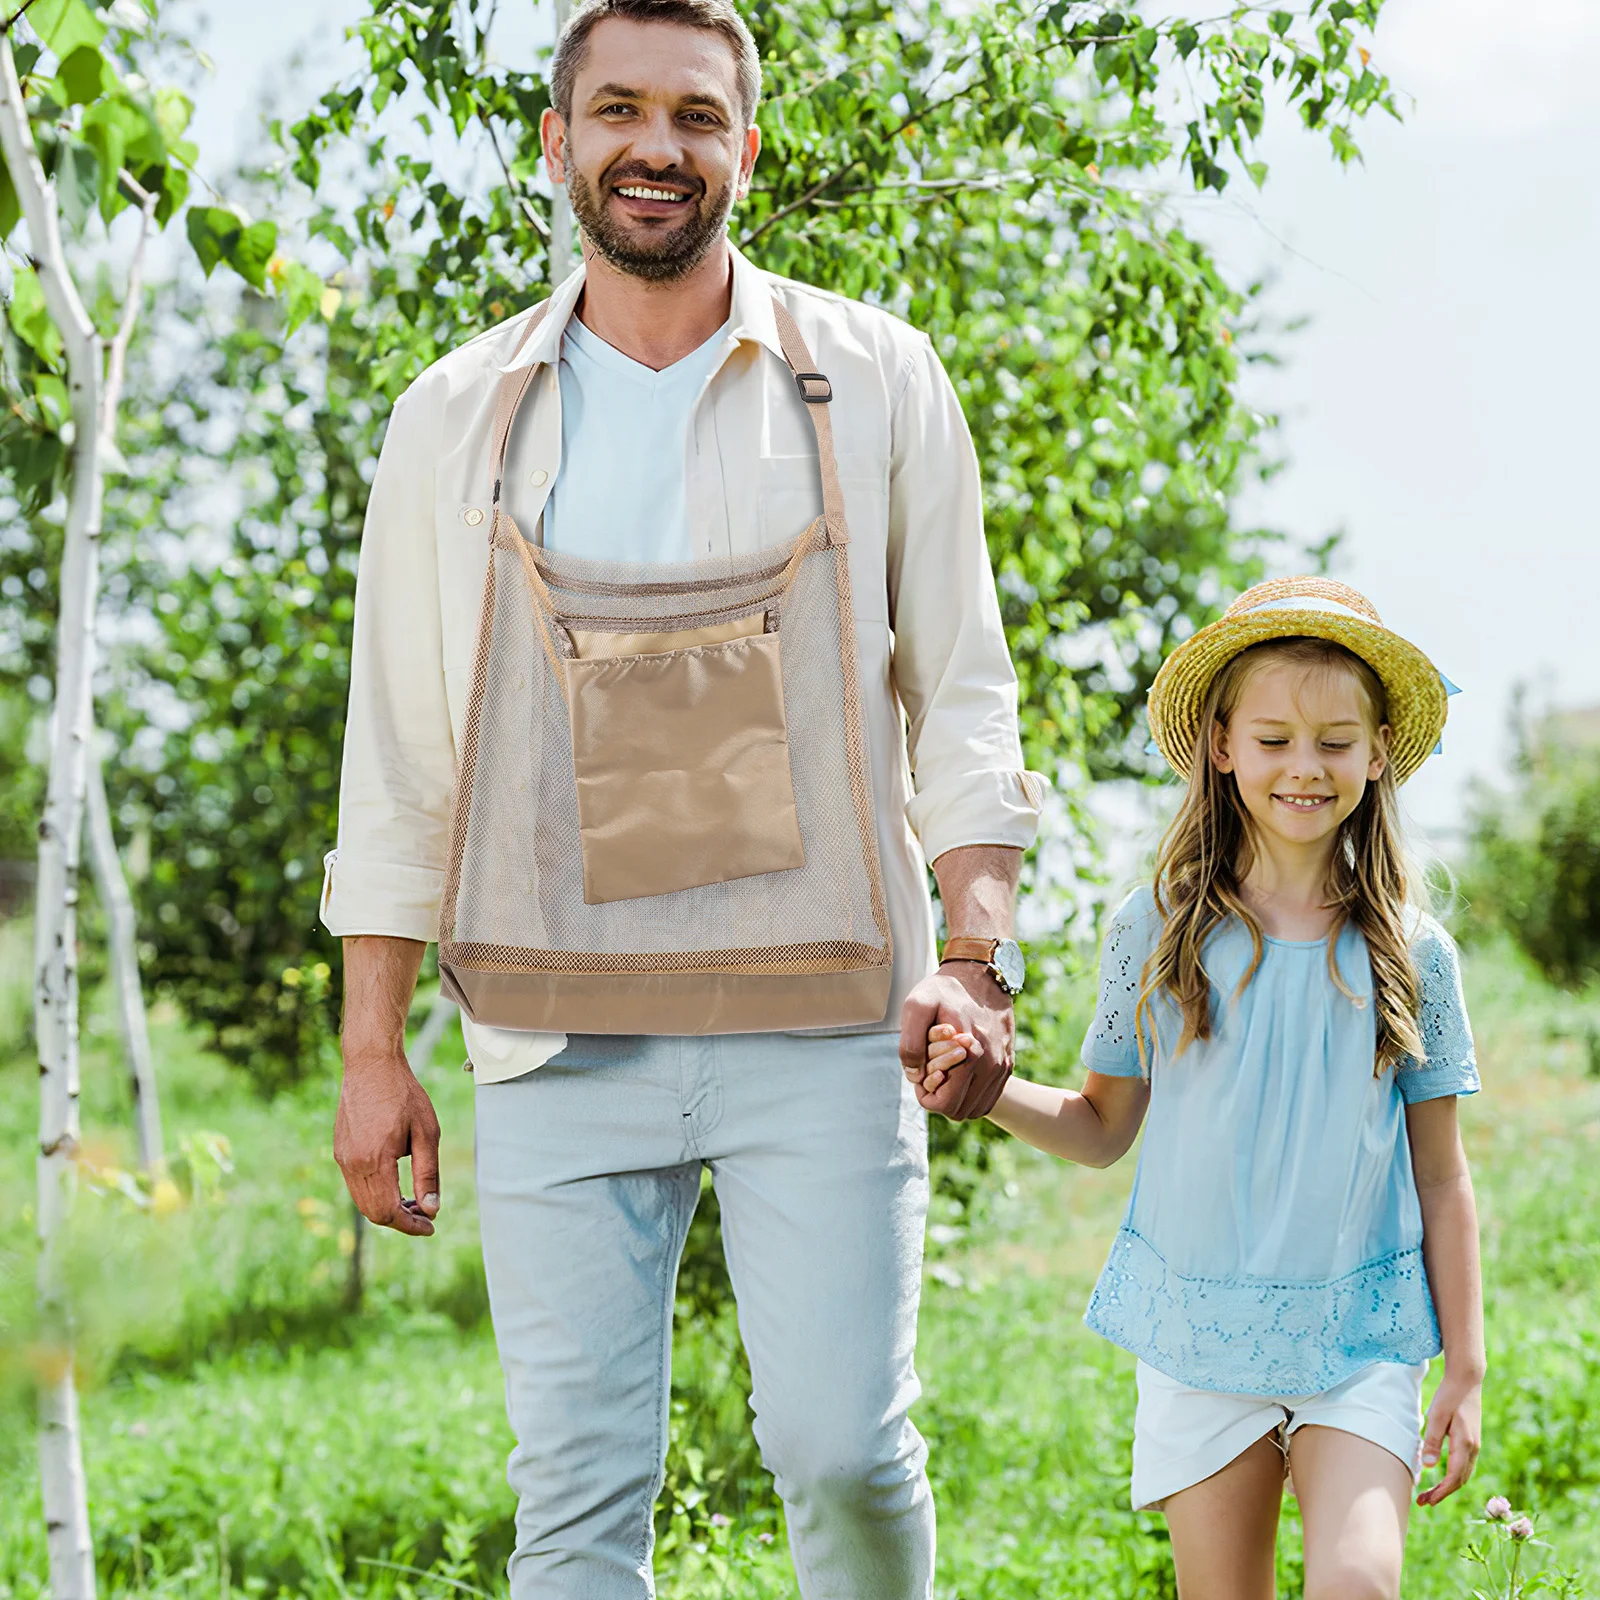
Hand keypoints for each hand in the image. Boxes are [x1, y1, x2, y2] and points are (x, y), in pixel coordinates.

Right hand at [334, 1050, 441, 1237]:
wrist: (372, 1065)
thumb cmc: (404, 1094)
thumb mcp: (427, 1133)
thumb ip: (428, 1174)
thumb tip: (432, 1209)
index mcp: (374, 1161)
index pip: (388, 1212)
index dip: (410, 1226)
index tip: (431, 1227)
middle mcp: (352, 1164)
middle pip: (373, 1212)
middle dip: (401, 1220)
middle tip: (426, 1214)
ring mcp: (342, 1158)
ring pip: (362, 1202)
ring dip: (387, 1208)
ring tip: (414, 1201)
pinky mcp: (339, 1151)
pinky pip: (356, 1185)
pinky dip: (375, 1194)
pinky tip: (396, 1184)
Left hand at [899, 963, 1013, 1120]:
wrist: (979, 973)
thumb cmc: (944, 990)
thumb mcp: (916, 1006)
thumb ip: (910, 1043)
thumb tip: (916, 1076)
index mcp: (969, 1055)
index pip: (944, 1104)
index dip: (925, 1094)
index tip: (921, 1071)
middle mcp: (992, 1065)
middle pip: (959, 1111)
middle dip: (940, 1096)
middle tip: (931, 1070)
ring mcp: (1003, 1066)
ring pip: (975, 1108)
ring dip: (957, 1097)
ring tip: (946, 1069)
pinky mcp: (1008, 1064)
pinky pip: (990, 1098)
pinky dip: (972, 1094)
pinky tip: (960, 1073)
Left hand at [1415, 1369, 1482, 1505]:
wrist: (1467, 1380)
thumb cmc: (1450, 1396)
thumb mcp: (1437, 1415)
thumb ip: (1432, 1440)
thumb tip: (1428, 1466)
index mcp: (1465, 1445)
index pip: (1453, 1478)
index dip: (1440, 1493)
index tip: (1426, 1502)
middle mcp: (1473, 1449)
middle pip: (1459, 1481)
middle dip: (1442, 1494)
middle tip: (1423, 1502)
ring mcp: (1475, 1445)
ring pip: (1463, 1475)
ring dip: (1448, 1487)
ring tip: (1430, 1493)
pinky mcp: (1472, 1440)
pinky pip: (1464, 1466)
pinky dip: (1454, 1477)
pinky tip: (1442, 1476)